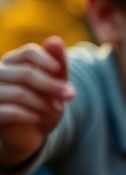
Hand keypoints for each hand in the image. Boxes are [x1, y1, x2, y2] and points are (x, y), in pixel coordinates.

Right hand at [0, 37, 74, 165]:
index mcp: (13, 63)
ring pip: (18, 92)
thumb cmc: (43, 105)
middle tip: (69, 96)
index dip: (49, 62)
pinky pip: (7, 111)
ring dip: (43, 102)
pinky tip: (38, 118)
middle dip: (52, 86)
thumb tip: (55, 40)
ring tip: (56, 109)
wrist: (31, 134)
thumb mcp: (56, 86)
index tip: (61, 74)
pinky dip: (27, 114)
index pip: (29, 53)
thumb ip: (58, 65)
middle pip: (26, 73)